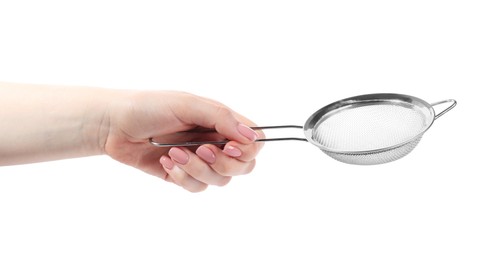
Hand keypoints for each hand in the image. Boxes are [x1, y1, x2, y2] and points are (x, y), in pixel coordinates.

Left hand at [104, 91, 263, 191]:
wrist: (114, 124)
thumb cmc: (149, 106)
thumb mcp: (186, 104)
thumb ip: (221, 118)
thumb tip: (252, 137)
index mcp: (221, 122)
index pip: (254, 142)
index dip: (247, 149)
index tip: (228, 146)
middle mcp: (215, 142)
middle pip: (243, 166)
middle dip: (222, 163)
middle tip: (200, 149)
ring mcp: (200, 160)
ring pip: (220, 180)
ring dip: (198, 169)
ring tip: (174, 153)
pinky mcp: (183, 175)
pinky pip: (198, 187)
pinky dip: (183, 177)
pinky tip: (166, 162)